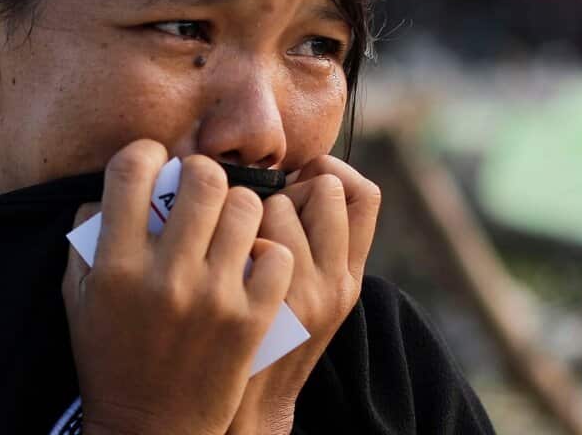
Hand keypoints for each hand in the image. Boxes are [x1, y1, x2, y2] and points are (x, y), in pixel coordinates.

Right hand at [63, 141, 295, 434]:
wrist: (150, 430)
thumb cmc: (110, 360)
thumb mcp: (80, 299)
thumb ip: (88, 237)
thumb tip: (110, 188)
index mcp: (117, 265)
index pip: (132, 169)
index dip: (145, 154)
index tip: (153, 163)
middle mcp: (166, 276)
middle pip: (203, 178)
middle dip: (203, 173)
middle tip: (201, 188)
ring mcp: (214, 297)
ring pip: (246, 208)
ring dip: (239, 208)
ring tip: (232, 222)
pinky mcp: (251, 320)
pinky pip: (277, 254)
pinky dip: (268, 253)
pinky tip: (254, 262)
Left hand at [227, 156, 381, 434]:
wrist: (247, 407)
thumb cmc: (269, 337)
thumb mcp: (313, 296)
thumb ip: (316, 245)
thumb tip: (296, 176)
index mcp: (350, 277)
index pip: (364, 195)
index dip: (330, 174)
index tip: (299, 183)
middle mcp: (336, 282)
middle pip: (324, 186)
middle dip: (288, 187)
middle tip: (261, 215)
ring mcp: (301, 291)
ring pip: (279, 203)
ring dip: (250, 210)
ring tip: (234, 241)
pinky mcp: (262, 300)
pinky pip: (247, 233)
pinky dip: (227, 236)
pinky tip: (217, 259)